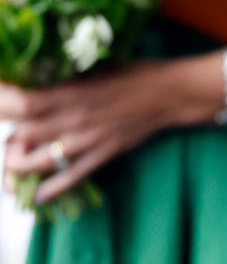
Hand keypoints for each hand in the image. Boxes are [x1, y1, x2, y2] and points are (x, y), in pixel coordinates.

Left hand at [0, 61, 180, 203]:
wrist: (172, 94)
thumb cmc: (137, 73)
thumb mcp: (99, 68)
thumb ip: (68, 81)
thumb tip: (41, 86)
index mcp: (74, 92)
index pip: (24, 103)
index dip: (2, 102)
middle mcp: (75, 119)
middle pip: (22, 135)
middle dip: (7, 136)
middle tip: (9, 132)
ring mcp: (87, 141)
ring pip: (38, 162)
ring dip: (17, 164)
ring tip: (13, 158)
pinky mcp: (101, 156)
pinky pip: (70, 179)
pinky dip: (49, 190)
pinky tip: (36, 195)